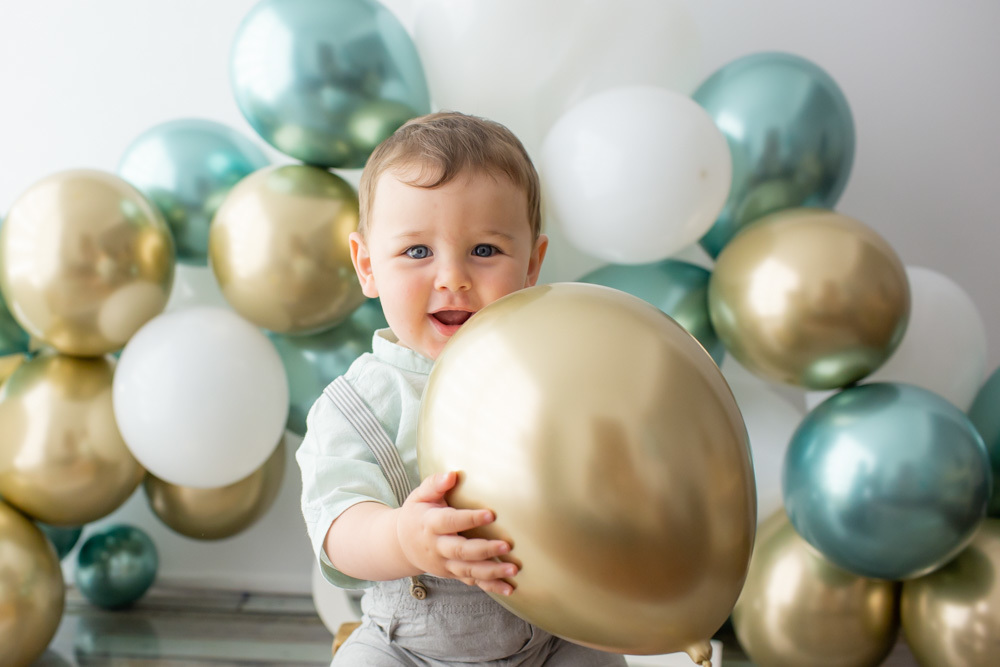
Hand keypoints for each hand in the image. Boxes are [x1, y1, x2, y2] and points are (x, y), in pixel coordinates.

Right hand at [396, 471, 517, 594]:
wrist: (401, 545)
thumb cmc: (417, 514)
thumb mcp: (420, 496)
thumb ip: (435, 484)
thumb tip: (452, 475)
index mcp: (430, 524)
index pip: (450, 522)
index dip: (469, 519)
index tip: (491, 514)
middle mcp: (438, 547)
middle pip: (461, 551)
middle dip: (484, 550)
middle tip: (506, 545)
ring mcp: (445, 564)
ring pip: (468, 570)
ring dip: (492, 572)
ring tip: (513, 569)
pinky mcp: (453, 574)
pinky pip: (472, 582)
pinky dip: (491, 587)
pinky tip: (509, 588)